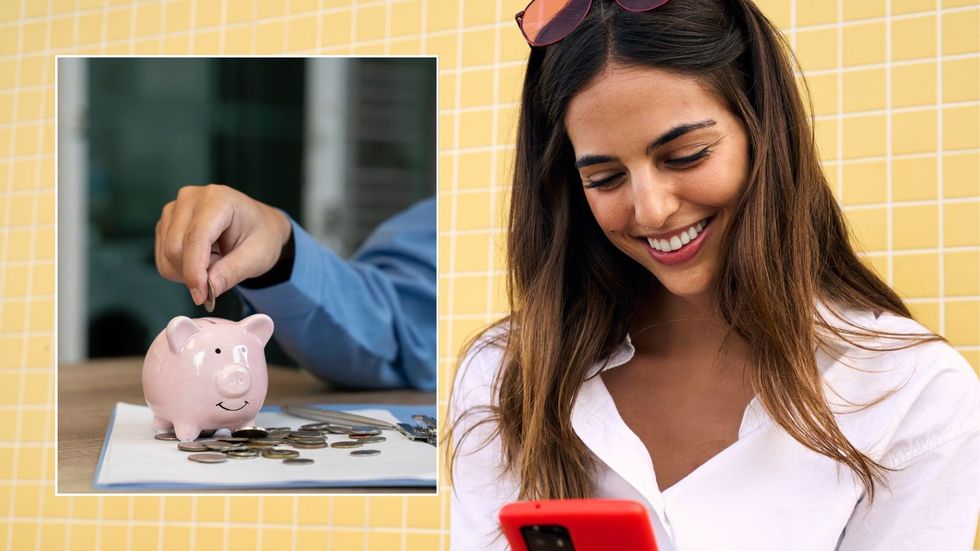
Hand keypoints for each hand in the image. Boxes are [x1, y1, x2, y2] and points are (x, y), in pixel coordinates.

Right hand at [155, 184, 291, 304]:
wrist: (259, 226)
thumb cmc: (261, 236)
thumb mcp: (257, 257)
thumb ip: (232, 272)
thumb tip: (208, 289)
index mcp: (218, 199)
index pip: (195, 238)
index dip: (195, 271)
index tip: (201, 296)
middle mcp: (190, 198)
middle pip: (175, 248)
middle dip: (195, 272)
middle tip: (221, 269)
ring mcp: (174, 209)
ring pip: (166, 255)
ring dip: (188, 270)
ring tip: (215, 260)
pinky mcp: (166, 223)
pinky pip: (163, 258)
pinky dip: (181, 268)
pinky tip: (202, 258)